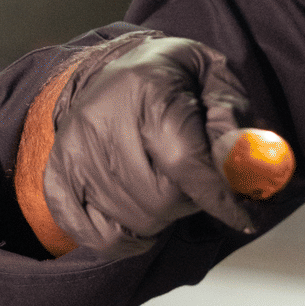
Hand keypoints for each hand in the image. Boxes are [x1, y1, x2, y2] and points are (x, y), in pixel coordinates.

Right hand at [32, 31, 259, 257]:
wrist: (116, 66)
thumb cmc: (176, 76)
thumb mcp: (215, 75)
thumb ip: (233, 116)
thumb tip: (246, 163)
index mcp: (147, 89)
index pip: (185, 161)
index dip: (219, 196)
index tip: (247, 217)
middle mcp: (101, 121)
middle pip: (159, 198)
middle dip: (192, 200)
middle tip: (197, 182)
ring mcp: (73, 151)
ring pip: (133, 219)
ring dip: (163, 216)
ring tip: (169, 186)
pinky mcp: (57, 176)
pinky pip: (92, 233)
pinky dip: (123, 239)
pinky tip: (139, 218)